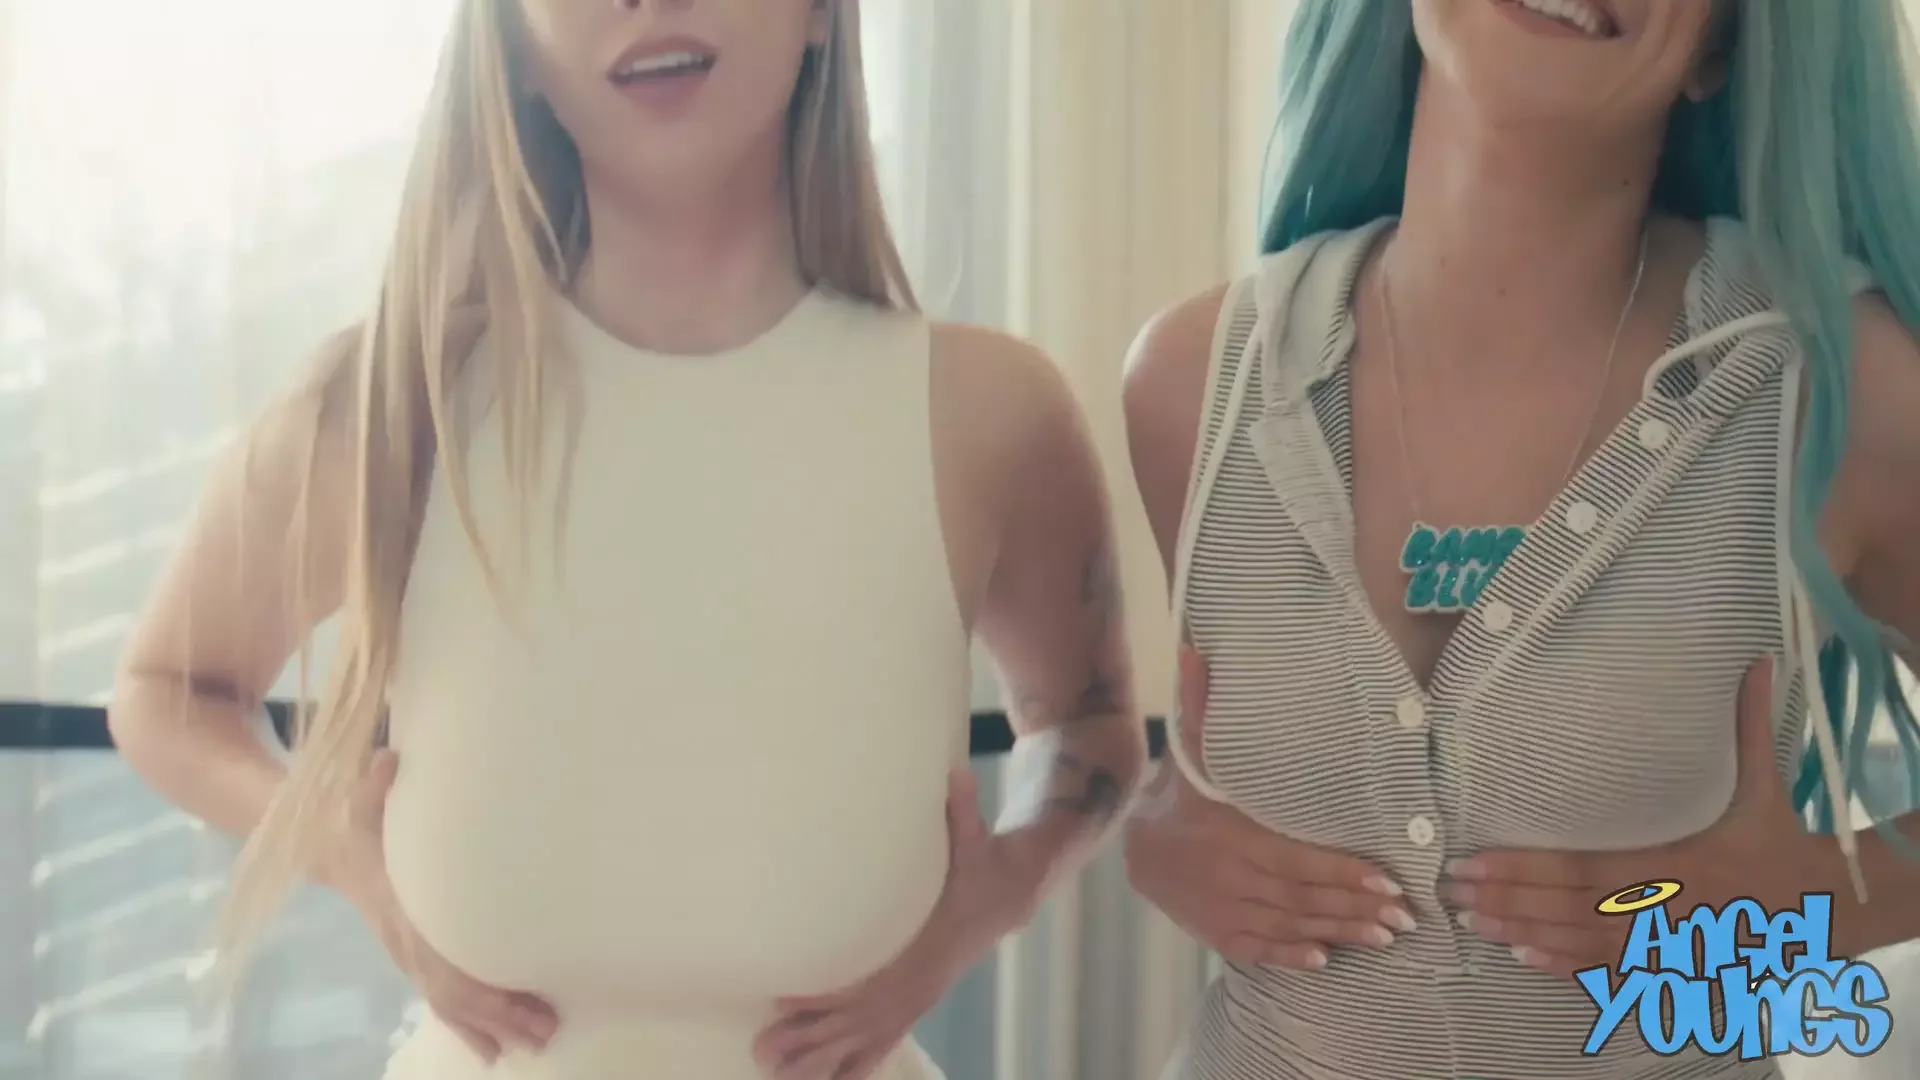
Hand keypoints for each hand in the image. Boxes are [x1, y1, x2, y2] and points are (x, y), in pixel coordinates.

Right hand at [345, 750, 559, 1062]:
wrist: (327, 848)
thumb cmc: (354, 822)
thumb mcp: (358, 799)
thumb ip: (374, 784)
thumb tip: (387, 760)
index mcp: (399, 909)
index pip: (440, 958)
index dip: (476, 983)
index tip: (514, 999)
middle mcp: (405, 941)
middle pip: (452, 991)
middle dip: (498, 1015)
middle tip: (546, 1031)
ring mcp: (408, 954)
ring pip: (448, 1003)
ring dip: (491, 1027)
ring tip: (536, 1044)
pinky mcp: (414, 957)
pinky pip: (441, 1000)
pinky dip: (468, 1026)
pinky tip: (494, 1049)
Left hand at [753, 767, 1035, 1079]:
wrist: (1013, 892)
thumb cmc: (984, 862)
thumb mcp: (977, 837)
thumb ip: (963, 811)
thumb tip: (954, 774)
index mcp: (929, 947)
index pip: (873, 977)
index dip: (829, 992)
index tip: (787, 998)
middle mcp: (922, 981)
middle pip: (861, 1021)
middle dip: (813, 1039)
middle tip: (764, 1050)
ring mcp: (919, 996)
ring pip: (868, 1040)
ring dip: (824, 1060)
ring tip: (777, 1072)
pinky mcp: (916, 1001)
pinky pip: (884, 1042)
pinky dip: (855, 1066)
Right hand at [1122, 648, 1415, 968]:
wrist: (1134, 845)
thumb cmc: (1180, 792)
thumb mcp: (1189, 749)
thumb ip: (1201, 704)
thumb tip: (1195, 647)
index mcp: (1230, 831)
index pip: (1296, 857)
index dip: (1344, 871)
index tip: (1389, 880)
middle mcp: (1227, 874)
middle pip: (1301, 896)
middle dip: (1356, 907)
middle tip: (1405, 916)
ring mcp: (1220, 908)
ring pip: (1287, 925)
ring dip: (1338, 932)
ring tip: (1385, 936)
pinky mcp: (1215, 932)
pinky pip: (1257, 948)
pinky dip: (1290, 956)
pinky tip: (1324, 959)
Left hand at [1447, 658, 1811, 978]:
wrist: (1829, 906)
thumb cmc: (1783, 837)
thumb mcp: (1767, 782)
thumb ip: (1749, 723)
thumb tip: (1754, 657)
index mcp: (1685, 862)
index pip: (1590, 868)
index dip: (1529, 869)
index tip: (1475, 860)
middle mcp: (1671, 908)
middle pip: (1576, 908)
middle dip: (1511, 900)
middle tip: (1452, 892)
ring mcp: (1670, 943)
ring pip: (1586, 943)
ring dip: (1526, 933)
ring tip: (1473, 921)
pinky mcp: (1674, 963)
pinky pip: (1613, 971)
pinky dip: (1568, 966)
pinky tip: (1525, 957)